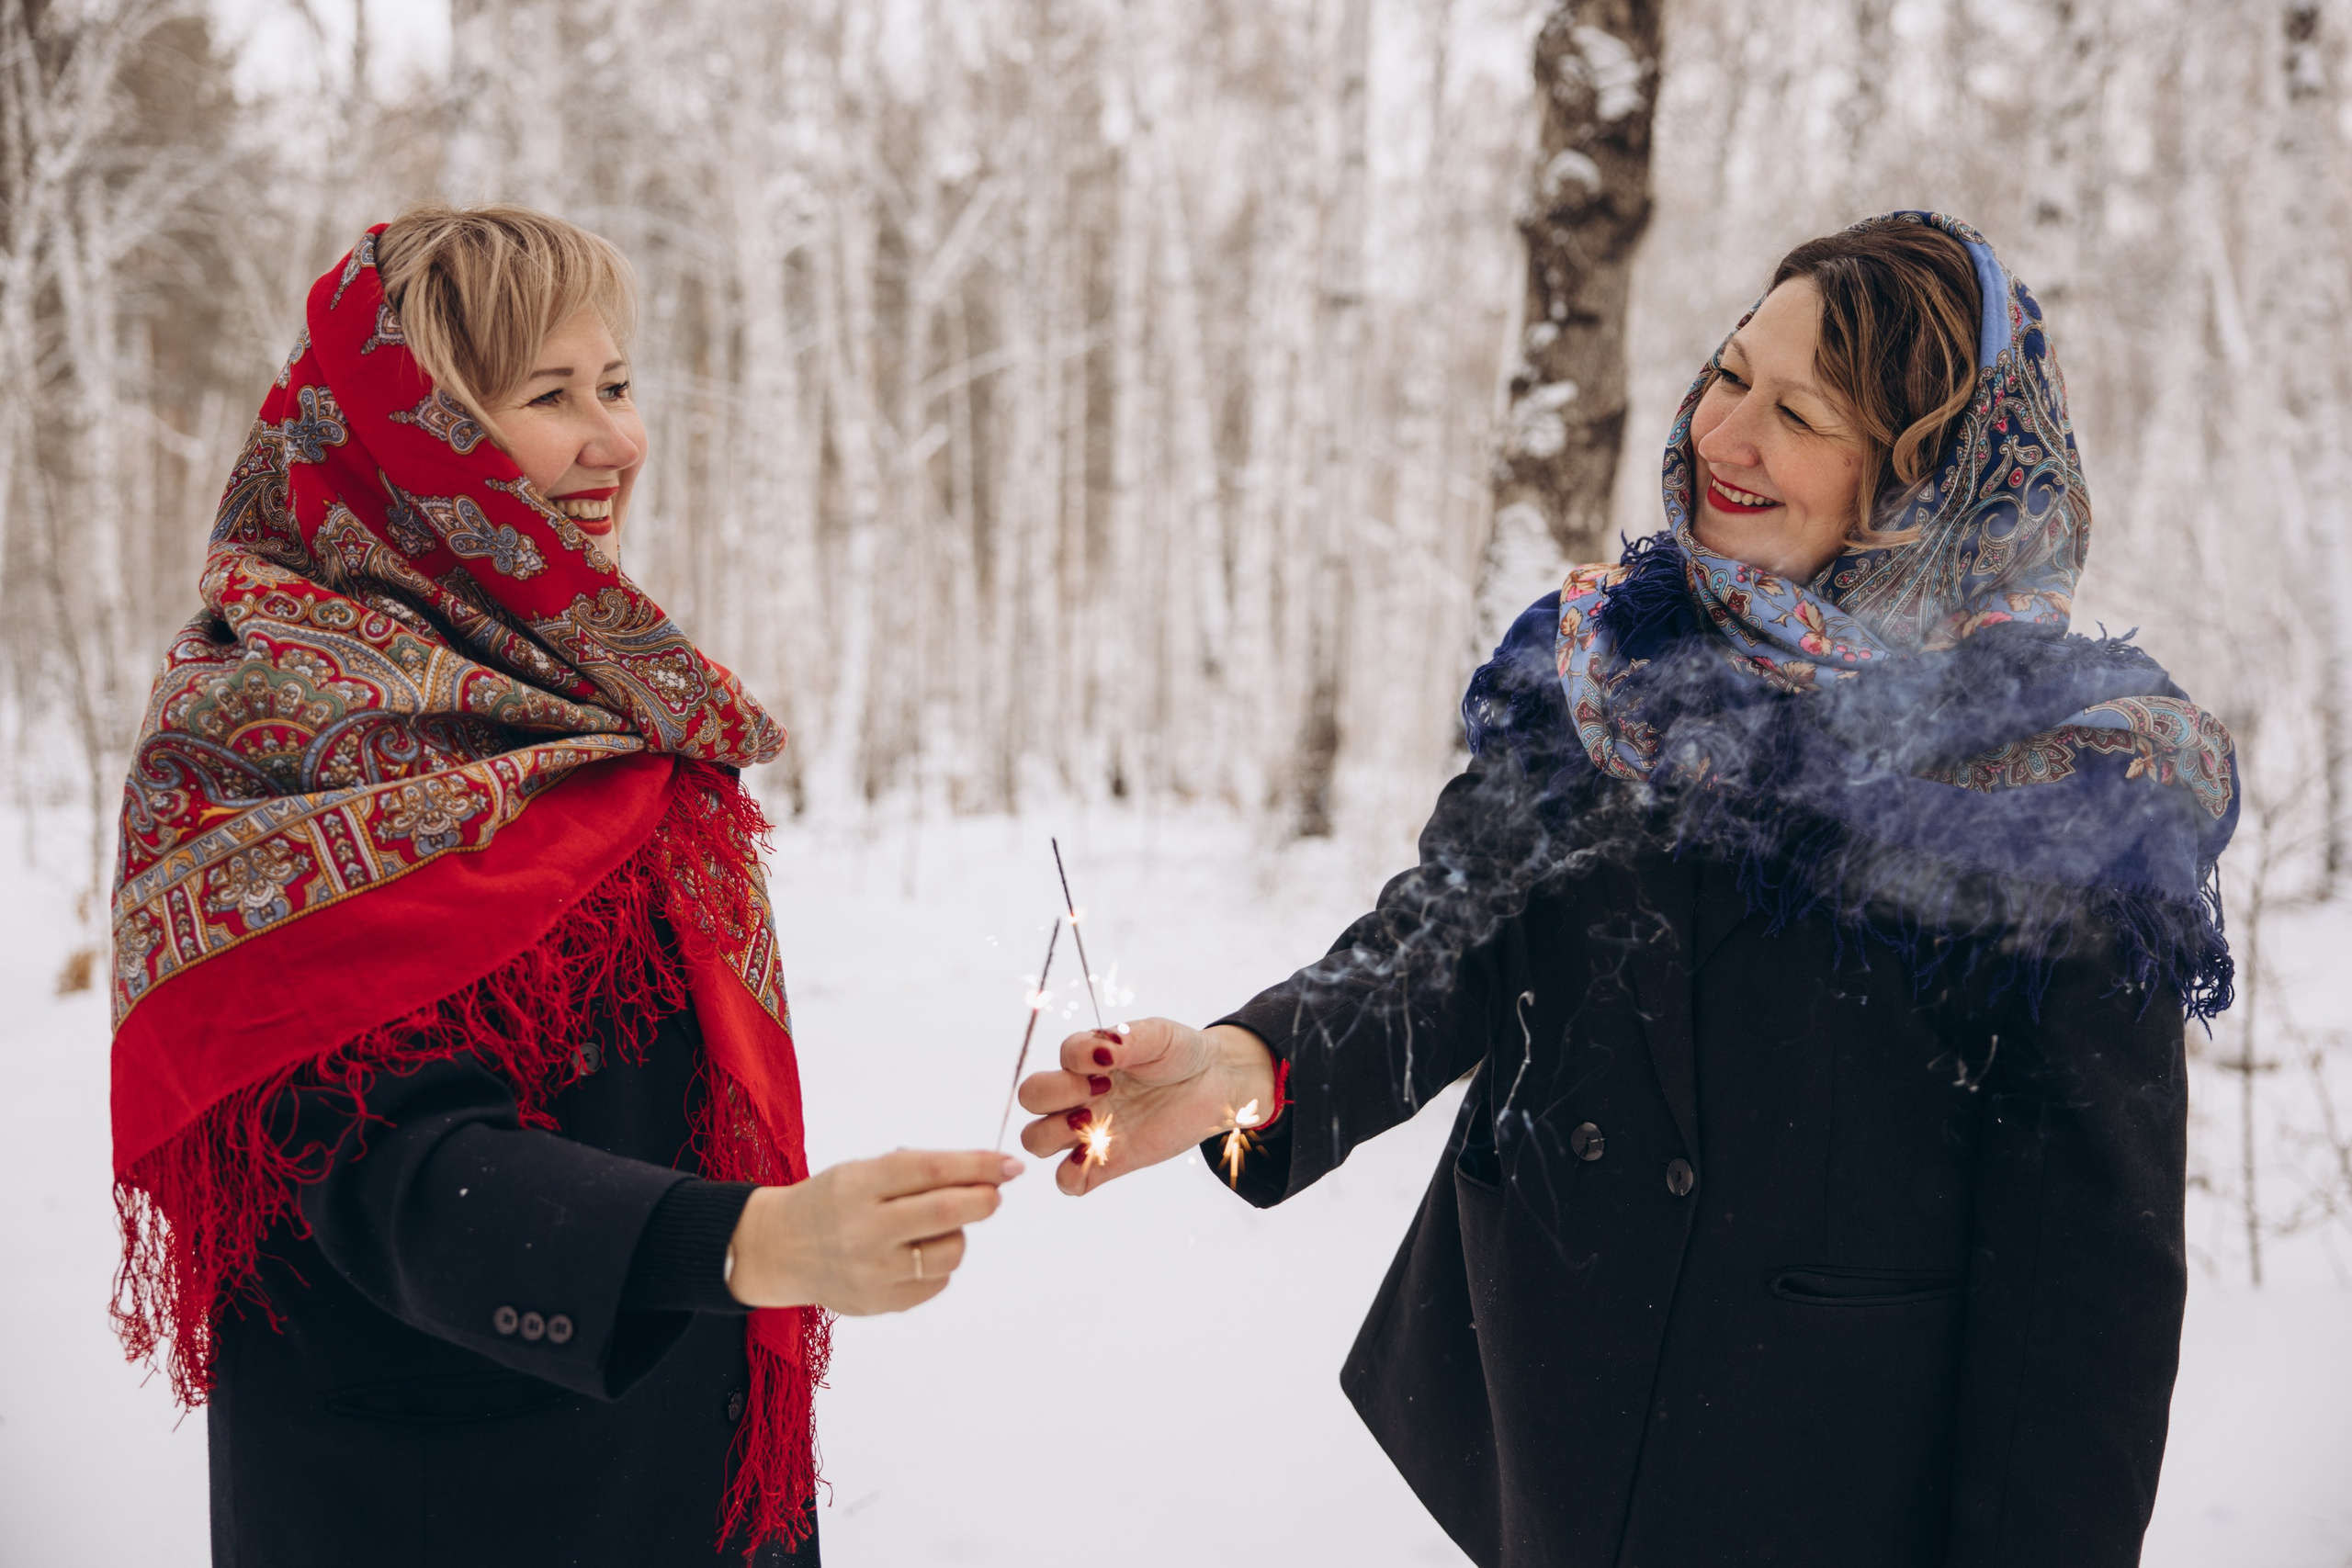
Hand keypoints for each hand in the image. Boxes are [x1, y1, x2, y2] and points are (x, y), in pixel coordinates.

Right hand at [725, 1149, 1021, 1314]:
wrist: (779, 1249)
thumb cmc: (833, 1201)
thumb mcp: (863, 1172)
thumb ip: (917, 1173)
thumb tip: (987, 1174)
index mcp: (859, 1185)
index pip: (931, 1170)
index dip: (978, 1165)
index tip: (1010, 1164)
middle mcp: (864, 1229)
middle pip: (946, 1212)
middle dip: (983, 1200)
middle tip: (994, 1194)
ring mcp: (871, 1271)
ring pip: (949, 1253)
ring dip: (960, 1235)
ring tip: (940, 1227)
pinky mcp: (878, 1303)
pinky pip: (935, 1283)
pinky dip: (939, 1265)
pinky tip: (916, 1254)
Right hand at [1015, 1018, 1276, 1194]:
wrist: (1214, 1084)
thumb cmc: (1180, 1053)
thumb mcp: (1157, 1035)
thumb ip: (1125, 1039)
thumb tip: (1099, 1050)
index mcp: (1083, 1062)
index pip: (1053, 1056)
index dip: (1074, 1063)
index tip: (1112, 1062)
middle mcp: (1079, 1095)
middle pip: (1030, 1097)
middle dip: (1053, 1095)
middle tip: (1102, 1091)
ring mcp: (1090, 1130)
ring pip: (1036, 1141)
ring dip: (1054, 1134)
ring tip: (1095, 1125)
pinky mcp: (1110, 1163)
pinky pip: (1069, 1181)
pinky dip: (1070, 1176)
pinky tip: (1097, 1156)